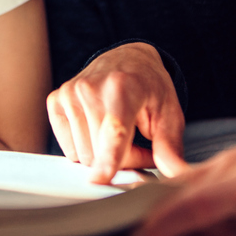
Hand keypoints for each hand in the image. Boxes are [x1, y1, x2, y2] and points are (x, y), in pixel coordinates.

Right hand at [47, 42, 188, 182]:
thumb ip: (170, 147)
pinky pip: (69, 149)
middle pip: (100, 153)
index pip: (115, 130)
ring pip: (83, 155)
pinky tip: (97, 129)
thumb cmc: (150, 88)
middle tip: (137, 141)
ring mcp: (69, 93)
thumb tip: (180, 175)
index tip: (100, 178)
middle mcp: (91, 87)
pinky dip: (85, 147)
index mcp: (124, 87)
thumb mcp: (169, 114)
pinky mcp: (55, 100)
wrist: (127, 58)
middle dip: (122, 159)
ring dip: (103, 155)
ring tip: (118, 133)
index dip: (109, 157)